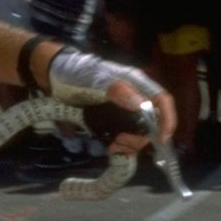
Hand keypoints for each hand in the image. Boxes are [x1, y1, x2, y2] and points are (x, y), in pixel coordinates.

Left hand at [42, 47, 171, 152]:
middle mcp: (134, 98)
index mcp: (136, 84)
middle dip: (141, 137)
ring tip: (113, 146)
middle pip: (152, 122)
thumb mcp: (96, 80)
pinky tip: (110, 147)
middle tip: (122, 142)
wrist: (53, 76)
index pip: (162, 101)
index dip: (168, 119)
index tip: (162, 139)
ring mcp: (122, 111)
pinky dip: (120, 145)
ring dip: (129, 144)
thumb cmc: (77, 73)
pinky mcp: (111, 120)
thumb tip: (142, 106)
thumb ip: (118, 91)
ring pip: (138, 133)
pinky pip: (123, 136)